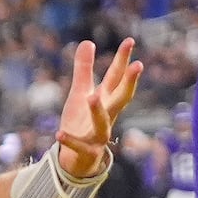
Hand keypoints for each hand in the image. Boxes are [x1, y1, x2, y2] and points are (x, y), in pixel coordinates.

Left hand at [55, 38, 142, 178]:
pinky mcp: (86, 150)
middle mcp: (107, 115)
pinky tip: (59, 133)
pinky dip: (70, 140)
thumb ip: (83, 69)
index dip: (123, 59)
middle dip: (129, 82)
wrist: (77, 157)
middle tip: (138, 65)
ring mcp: (98, 134)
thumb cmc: (82, 121)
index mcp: (105, 99)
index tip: (130, 40)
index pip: (116, 77)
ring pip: (102, 123)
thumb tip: (88, 41)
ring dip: (98, 111)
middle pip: (120, 98)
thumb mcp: (80, 92)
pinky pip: (78, 145)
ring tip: (92, 97)